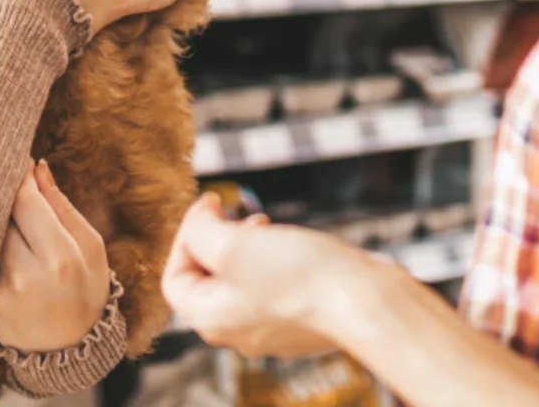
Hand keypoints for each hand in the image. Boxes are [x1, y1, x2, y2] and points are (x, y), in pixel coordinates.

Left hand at [0, 160, 112, 352]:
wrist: (67, 349)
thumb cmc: (85, 289)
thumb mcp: (91, 246)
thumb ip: (61, 205)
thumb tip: (37, 168)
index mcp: (60, 259)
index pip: (25, 201)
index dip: (20, 176)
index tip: (21, 162)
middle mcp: (25, 275)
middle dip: (1, 191)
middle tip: (3, 174)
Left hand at [162, 194, 369, 357]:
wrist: (363, 302)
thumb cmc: (297, 275)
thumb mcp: (232, 245)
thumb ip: (200, 232)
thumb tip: (198, 220)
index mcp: (210, 319)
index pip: (175, 278)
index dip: (184, 235)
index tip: (210, 204)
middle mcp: (236, 333)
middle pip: (207, 280)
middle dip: (215, 240)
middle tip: (235, 213)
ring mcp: (270, 331)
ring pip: (241, 282)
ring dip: (244, 248)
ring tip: (264, 224)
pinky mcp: (300, 324)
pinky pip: (272, 289)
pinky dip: (272, 263)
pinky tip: (292, 246)